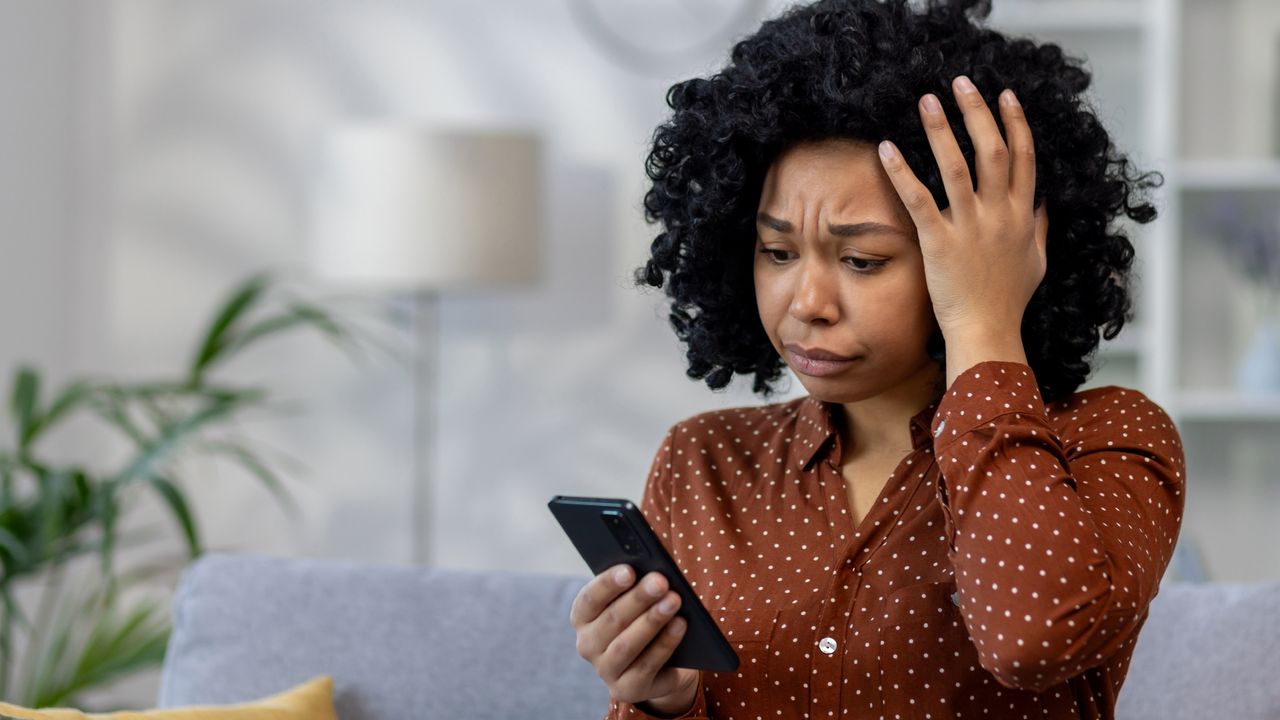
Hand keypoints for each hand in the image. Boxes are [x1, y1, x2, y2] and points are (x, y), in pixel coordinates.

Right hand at [570, 565, 700, 713]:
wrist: (661, 664)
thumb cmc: (643, 619)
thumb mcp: (636, 602)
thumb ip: (636, 587)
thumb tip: (652, 573)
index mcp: (583, 618)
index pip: (590, 599)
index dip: (608, 584)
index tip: (629, 570)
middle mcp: (587, 645)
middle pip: (612, 620)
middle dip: (638, 599)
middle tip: (660, 581)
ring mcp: (605, 670)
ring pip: (626, 645)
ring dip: (652, 621)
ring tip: (673, 601)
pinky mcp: (626, 689)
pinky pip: (646, 666)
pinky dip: (664, 644)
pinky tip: (680, 625)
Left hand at [876, 75, 1048, 342]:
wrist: (987, 332)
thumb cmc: (1009, 302)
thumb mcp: (1037, 262)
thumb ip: (1041, 229)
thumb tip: (1046, 205)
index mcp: (1023, 216)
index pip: (1025, 158)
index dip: (1016, 123)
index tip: (1006, 96)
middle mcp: (1000, 215)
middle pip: (993, 150)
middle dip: (977, 112)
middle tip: (961, 83)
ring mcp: (970, 227)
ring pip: (957, 166)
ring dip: (941, 129)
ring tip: (926, 100)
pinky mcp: (940, 242)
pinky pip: (919, 198)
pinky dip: (902, 171)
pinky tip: (887, 148)